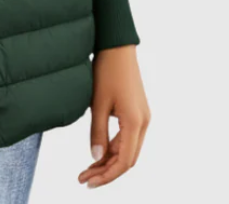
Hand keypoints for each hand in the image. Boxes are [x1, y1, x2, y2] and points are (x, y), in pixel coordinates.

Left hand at [77, 45, 149, 188]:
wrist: (117, 46)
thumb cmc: (107, 70)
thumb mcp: (97, 103)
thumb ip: (97, 132)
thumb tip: (95, 159)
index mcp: (135, 122)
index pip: (124, 161)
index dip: (107, 175)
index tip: (88, 182)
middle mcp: (143, 122)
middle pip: (127, 159)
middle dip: (106, 171)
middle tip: (84, 178)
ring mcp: (142, 117)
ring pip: (128, 149)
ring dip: (109, 160)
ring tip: (87, 168)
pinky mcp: (137, 112)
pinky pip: (127, 137)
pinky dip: (113, 147)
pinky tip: (98, 151)